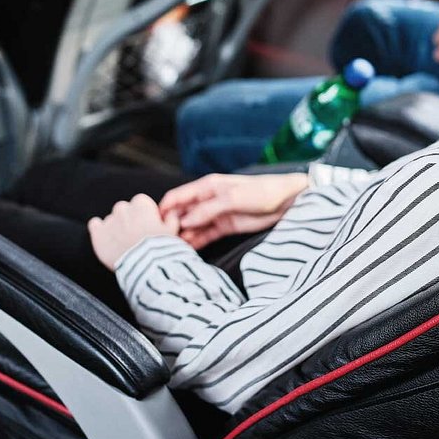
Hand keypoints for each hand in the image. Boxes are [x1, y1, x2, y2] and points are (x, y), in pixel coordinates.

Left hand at [88, 194, 182, 270]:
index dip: (145, 215)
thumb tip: (170, 215)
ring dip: (116, 227)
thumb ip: (171, 219)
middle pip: (125, 210)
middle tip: (136, 237)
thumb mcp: (173, 232)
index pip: (141, 203)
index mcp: (141, 204)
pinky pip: (94, 224)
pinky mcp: (98, 233)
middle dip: (129, 220)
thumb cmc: (161, 249)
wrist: (145, 267)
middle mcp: (124, 209)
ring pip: (111, 219)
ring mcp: (110, 220)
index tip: (148, 226)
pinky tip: (106, 237)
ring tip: (123, 244)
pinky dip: (99, 229)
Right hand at [159, 172, 308, 249]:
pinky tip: (187, 252)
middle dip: (170, 226)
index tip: (152, 224)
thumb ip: (208, 209)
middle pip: (181, 213)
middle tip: (161, 242)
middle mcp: (207, 200)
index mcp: (206, 187)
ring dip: (182, 236)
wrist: (287, 202)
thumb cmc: (261, 192)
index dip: (163, 209)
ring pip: (191, 226)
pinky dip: (195, 242)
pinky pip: (205, 235)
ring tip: (171, 250)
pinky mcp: (224, 227)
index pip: (177, 197)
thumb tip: (186, 221)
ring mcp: (215, 214)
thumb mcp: (233, 198)